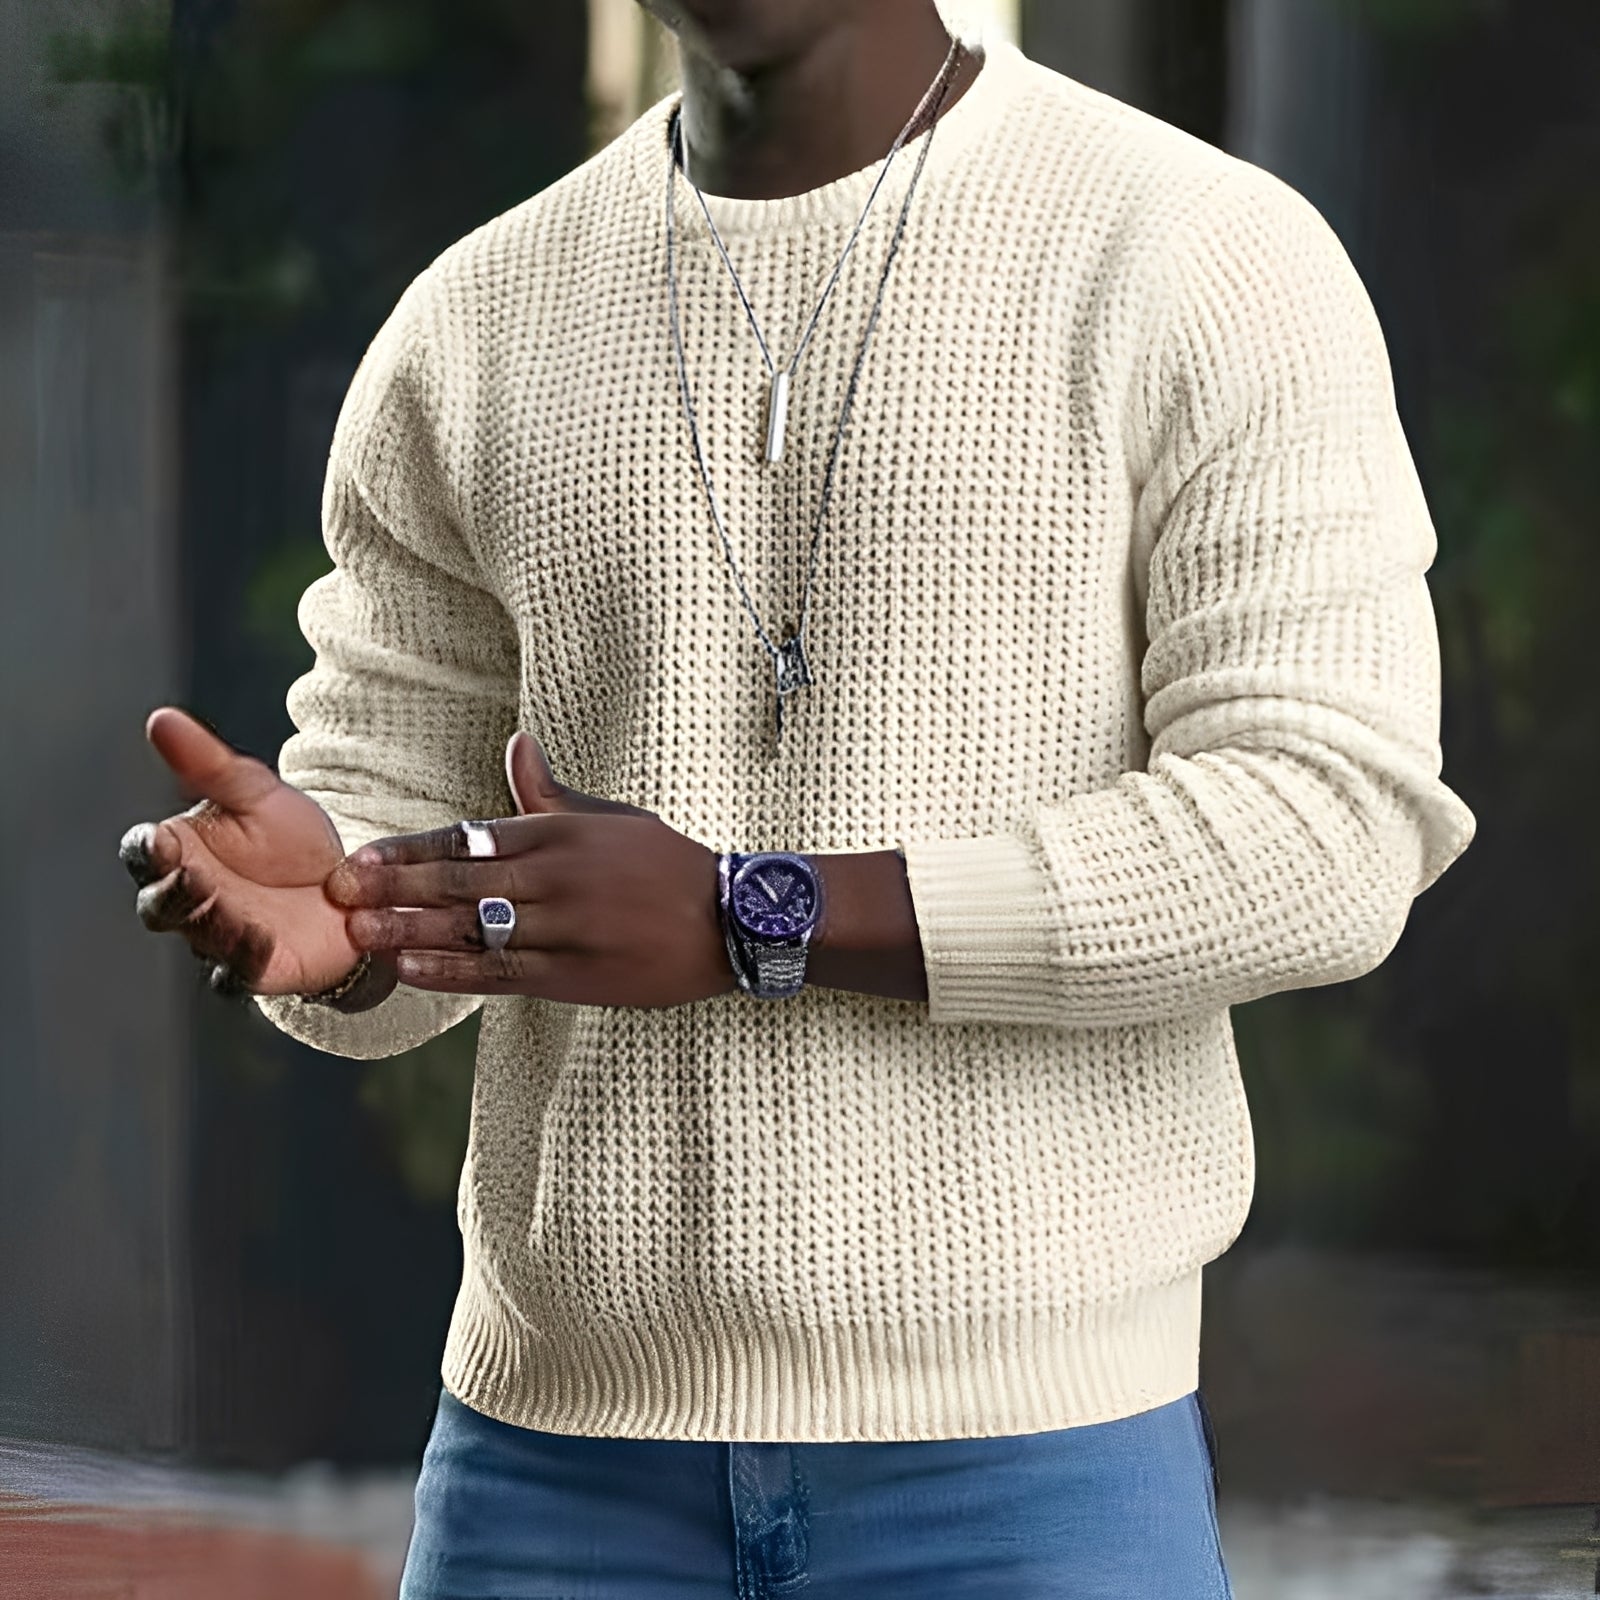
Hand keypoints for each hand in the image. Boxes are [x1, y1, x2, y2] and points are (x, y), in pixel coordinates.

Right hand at [118, 706, 394, 1001]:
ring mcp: (220, 937)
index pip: (144, 853)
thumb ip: (209, 764)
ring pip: (198, 940)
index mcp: (181, 854)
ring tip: (233, 912)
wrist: (350, 886)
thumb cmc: (290, 839)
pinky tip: (262, 944)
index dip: (147, 849)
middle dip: (172, 895)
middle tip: (194, 879)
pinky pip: (237, 975)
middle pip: (159, 906)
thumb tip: (162, 719)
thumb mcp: (256, 793)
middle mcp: (192, 900)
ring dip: (211, 928)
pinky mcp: (256, 968)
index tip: (159, 839)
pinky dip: (244, 963)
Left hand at [324, 731, 736, 1007]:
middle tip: (339, 892)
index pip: (467, 838)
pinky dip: (452, 970)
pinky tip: (411, 968)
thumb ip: (551, 792)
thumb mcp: (610, 819)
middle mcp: (555, 877)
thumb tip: (518, 745)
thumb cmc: (664, 864)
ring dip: (409, 929)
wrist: (728, 920)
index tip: (362, 856)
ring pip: (471, 928)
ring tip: (360, 932)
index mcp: (558, 835)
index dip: (409, 850)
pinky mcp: (573, 974)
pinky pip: (501, 972)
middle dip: (393, 887)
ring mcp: (563, 928)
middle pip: (458, 881)